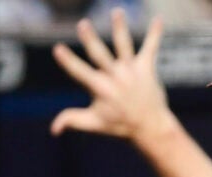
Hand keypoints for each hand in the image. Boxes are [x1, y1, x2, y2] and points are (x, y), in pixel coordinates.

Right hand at [50, 9, 170, 142]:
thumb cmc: (119, 125)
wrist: (150, 127)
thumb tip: (53, 129)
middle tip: (83, 24)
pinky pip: (151, 47)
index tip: (57, 48)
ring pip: (124, 45)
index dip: (68, 61)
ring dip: (120, 28)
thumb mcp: (93, 124)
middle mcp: (115, 77)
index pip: (79, 72)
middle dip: (91, 39)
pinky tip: (158, 19)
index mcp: (100, 88)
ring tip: (117, 11)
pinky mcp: (146, 68)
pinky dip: (155, 33)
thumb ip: (72, 120)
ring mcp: (131, 71)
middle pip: (100, 55)